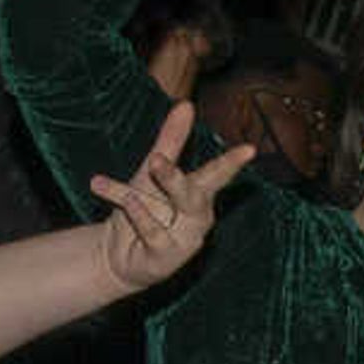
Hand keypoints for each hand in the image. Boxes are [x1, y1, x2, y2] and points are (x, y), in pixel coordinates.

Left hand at [90, 103, 254, 290]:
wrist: (113, 255)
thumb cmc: (140, 210)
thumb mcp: (150, 173)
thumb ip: (171, 142)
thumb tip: (186, 104)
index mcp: (198, 195)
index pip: (217, 175)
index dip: (232, 162)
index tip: (249, 149)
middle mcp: (197, 217)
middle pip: (198, 192)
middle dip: (180, 174)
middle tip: (157, 158)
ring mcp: (185, 240)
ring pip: (180, 209)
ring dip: (166, 184)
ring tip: (150, 163)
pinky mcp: (167, 259)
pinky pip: (154, 231)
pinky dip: (139, 214)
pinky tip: (119, 199)